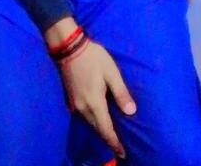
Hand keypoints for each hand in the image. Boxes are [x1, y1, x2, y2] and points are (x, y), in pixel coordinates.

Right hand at [58, 39, 136, 159]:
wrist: (69, 47)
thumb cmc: (93, 58)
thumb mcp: (111, 72)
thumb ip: (121, 93)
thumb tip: (131, 112)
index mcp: (94, 102)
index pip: (106, 129)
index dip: (114, 142)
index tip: (122, 153)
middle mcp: (83, 108)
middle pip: (97, 128)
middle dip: (108, 139)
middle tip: (118, 148)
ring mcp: (75, 104)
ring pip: (90, 123)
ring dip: (100, 130)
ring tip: (110, 136)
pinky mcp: (71, 98)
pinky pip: (84, 116)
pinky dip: (93, 121)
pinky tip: (98, 119)